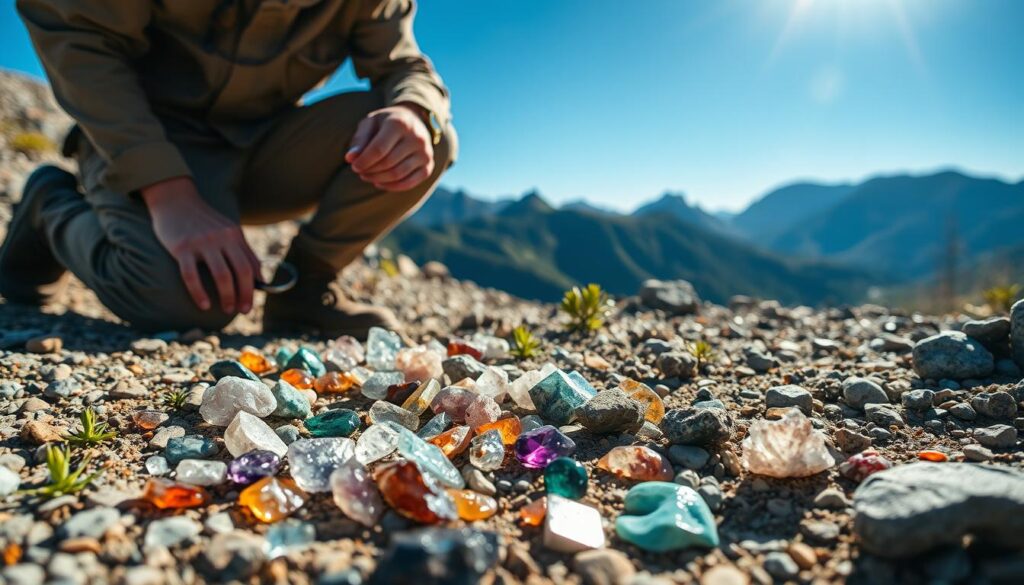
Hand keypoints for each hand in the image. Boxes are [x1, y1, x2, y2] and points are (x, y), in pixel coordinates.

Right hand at [141, 177, 260, 314]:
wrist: (174, 199)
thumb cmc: (203, 220)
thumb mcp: (228, 230)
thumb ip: (244, 251)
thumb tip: (260, 279)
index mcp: (234, 235)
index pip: (251, 266)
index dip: (253, 288)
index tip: (251, 303)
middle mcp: (221, 238)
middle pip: (241, 271)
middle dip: (245, 295)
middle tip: (243, 310)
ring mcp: (201, 243)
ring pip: (221, 275)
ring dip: (227, 296)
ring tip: (227, 309)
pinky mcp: (181, 248)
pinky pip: (191, 275)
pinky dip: (199, 293)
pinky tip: (204, 305)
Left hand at [345, 104, 434, 190]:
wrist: (412, 120)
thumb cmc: (386, 123)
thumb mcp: (370, 123)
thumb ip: (360, 139)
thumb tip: (350, 158)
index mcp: (400, 123)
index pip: (379, 149)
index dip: (364, 161)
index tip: (354, 166)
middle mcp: (416, 138)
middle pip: (388, 163)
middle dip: (370, 171)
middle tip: (359, 171)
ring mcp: (425, 153)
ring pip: (397, 175)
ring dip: (378, 179)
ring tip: (367, 176)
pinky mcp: (428, 166)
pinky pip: (409, 183)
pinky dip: (391, 186)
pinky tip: (379, 183)